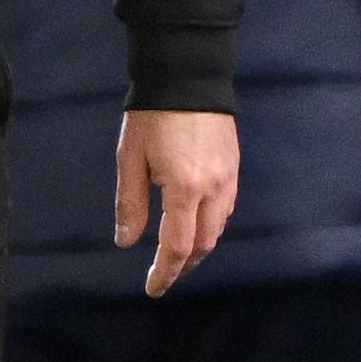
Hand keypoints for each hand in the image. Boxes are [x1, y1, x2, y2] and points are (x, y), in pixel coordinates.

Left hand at [110, 108, 237, 295]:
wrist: (188, 73)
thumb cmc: (151, 114)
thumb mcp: (130, 158)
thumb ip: (130, 203)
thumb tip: (126, 242)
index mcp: (184, 189)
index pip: (178, 247)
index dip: (165, 273)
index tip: (152, 288)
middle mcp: (213, 189)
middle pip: (203, 245)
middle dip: (183, 265)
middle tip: (164, 275)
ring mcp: (228, 177)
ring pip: (218, 228)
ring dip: (199, 247)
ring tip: (178, 255)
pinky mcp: (234, 166)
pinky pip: (226, 208)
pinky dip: (211, 225)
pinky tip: (196, 223)